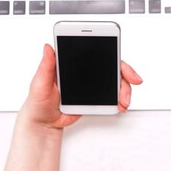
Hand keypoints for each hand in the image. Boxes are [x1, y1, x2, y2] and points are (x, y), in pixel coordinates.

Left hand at [20, 44, 142, 129]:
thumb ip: (46, 66)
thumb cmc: (38, 102)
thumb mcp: (39, 83)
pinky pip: (112, 94)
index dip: (110, 47)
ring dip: (124, 88)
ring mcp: (91, 82)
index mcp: (70, 61)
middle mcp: (84, 69)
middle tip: (132, 80)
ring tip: (123, 100)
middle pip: (111, 64)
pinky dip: (120, 98)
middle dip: (126, 72)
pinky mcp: (95, 96)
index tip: (119, 52)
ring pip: (115, 80)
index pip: (94, 49)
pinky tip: (120, 104)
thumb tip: (47, 47)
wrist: (43, 123)